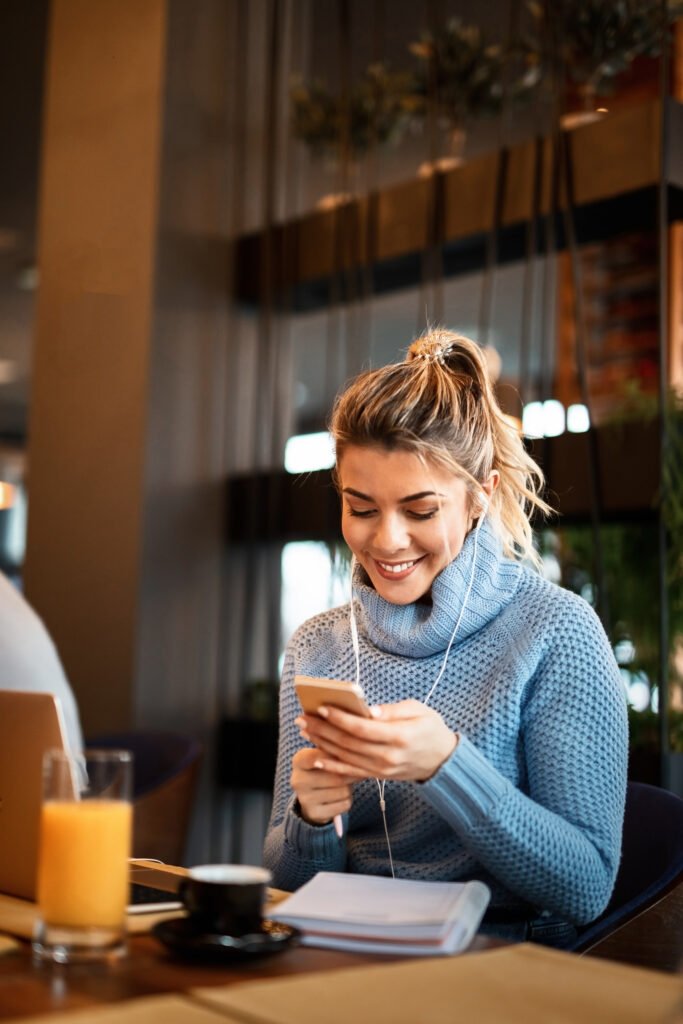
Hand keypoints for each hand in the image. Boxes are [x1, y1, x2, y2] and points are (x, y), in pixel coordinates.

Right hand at [290, 746, 353, 825]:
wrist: (311, 797)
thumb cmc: (323, 770)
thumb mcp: (325, 756)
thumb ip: (337, 753)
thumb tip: (356, 761)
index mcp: (298, 761)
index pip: (318, 757)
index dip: (337, 758)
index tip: (349, 757)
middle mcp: (298, 780)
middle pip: (337, 777)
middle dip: (350, 775)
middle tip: (354, 772)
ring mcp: (305, 799)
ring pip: (343, 791)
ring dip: (349, 788)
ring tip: (341, 785)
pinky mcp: (315, 813)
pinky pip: (344, 804)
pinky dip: (347, 800)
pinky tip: (338, 798)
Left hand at [295, 700, 457, 781]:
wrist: (442, 760)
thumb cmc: (430, 729)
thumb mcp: (419, 710)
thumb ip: (393, 711)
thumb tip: (369, 710)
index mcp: (400, 736)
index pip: (363, 728)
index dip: (340, 718)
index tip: (322, 708)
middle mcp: (388, 756)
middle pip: (349, 743)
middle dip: (323, 729)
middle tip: (303, 718)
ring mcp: (382, 769)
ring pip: (346, 757)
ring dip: (322, 743)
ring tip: (305, 730)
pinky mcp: (378, 776)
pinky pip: (351, 772)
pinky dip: (332, 765)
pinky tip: (317, 756)